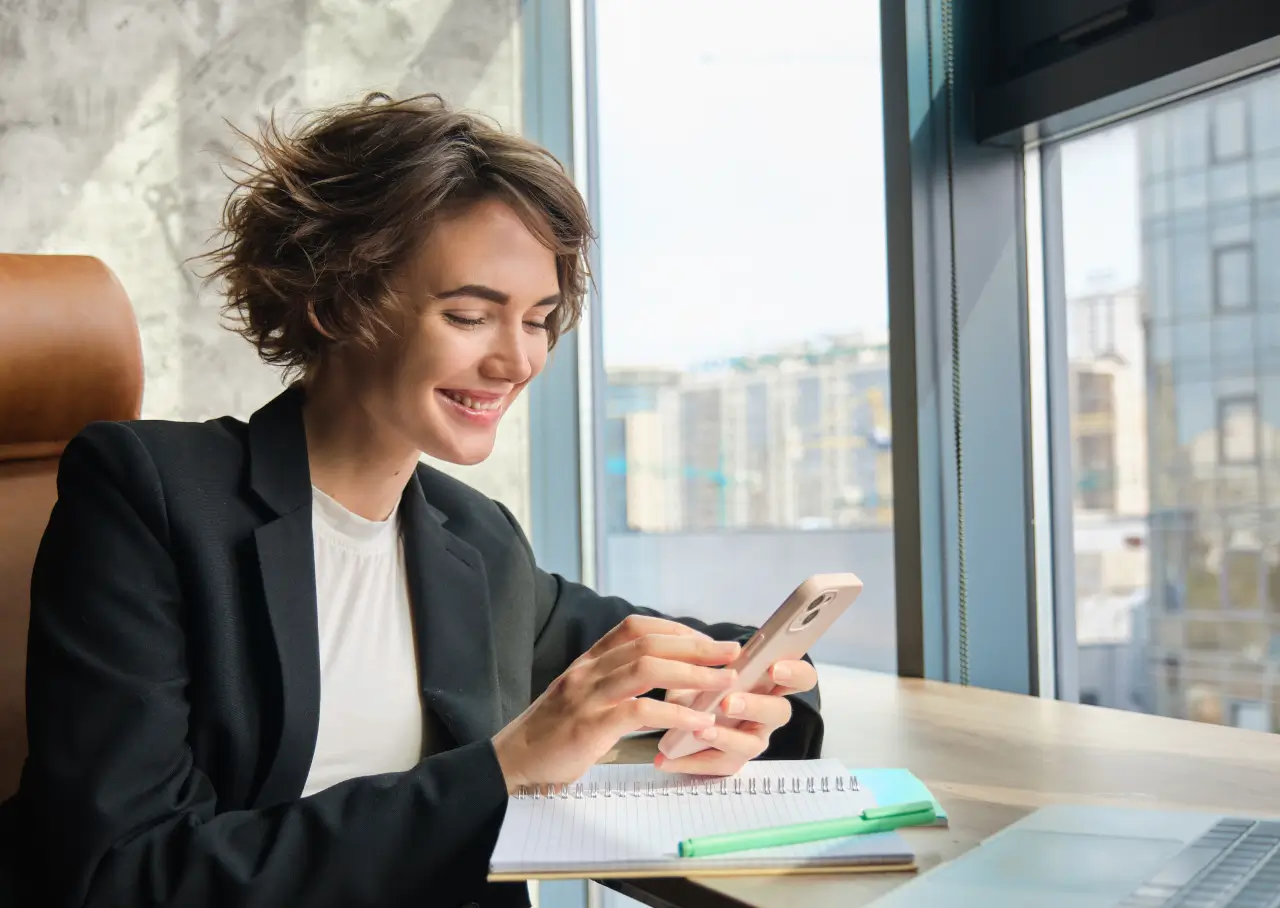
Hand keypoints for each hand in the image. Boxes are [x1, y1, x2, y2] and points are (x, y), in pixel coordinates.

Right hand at [491, 615, 740, 792]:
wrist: (512, 763)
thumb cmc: (552, 735)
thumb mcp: (580, 696)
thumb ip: (611, 682)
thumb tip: (657, 677)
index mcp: (587, 661)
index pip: (634, 627)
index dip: (674, 628)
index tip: (706, 640)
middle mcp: (587, 671)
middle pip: (649, 643)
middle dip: (695, 646)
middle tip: (731, 653)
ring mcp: (587, 696)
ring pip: (647, 668)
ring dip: (693, 673)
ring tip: (725, 682)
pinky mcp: (589, 726)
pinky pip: (640, 710)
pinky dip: (675, 712)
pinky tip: (699, 721)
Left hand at [654, 658, 818, 775]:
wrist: (678, 711)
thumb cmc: (701, 683)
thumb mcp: (700, 671)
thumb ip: (702, 668)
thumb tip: (693, 666)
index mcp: (770, 684)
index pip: (801, 677)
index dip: (795, 673)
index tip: (774, 668)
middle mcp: (767, 714)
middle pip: (780, 712)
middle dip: (755, 706)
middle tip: (728, 702)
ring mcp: (751, 739)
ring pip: (751, 745)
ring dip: (725, 738)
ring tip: (699, 732)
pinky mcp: (731, 761)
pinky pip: (717, 765)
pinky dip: (691, 761)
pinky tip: (667, 758)